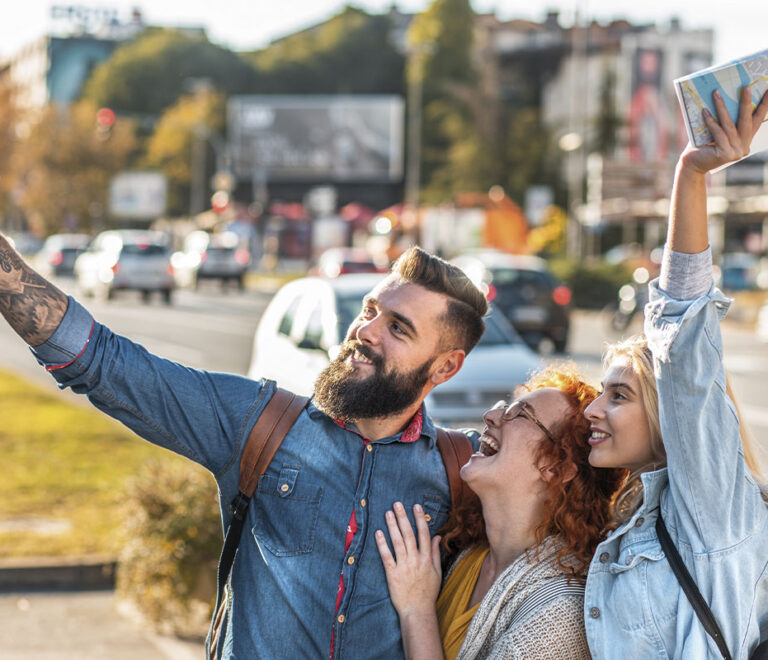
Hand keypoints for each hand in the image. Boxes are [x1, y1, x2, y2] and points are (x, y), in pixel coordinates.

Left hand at [375, 502, 441, 618]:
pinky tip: (378, 533)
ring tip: (388, 513)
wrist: (417, 611)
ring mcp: (403, 567)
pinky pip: (386, 556)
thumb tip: (437, 536)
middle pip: (409, 534)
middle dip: (403, 517)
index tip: (416, 506)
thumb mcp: (437, 572)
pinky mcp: (392, 574)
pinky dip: (382, 544)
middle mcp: (415, 560)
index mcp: (426, 559)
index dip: (420, 519)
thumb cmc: (428, 592)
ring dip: (392, 526)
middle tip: (397, 504)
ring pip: (397, 542)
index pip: (424, 534)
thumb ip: (435, 553)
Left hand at [681, 85, 767, 174]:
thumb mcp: (717, 132)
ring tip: (717, 93)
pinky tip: (705, 111)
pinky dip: (711, 121)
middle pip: (747, 121)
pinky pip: (718, 133)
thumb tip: (723, 95)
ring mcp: (736, 152)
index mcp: (745, 141)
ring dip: (723, 107)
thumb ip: (725, 121)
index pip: (757, 121)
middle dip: (747, 102)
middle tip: (746, 86)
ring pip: (730, 125)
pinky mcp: (725, 154)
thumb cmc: (702, 146)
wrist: (691, 165)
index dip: (764, 106)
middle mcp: (743, 147)